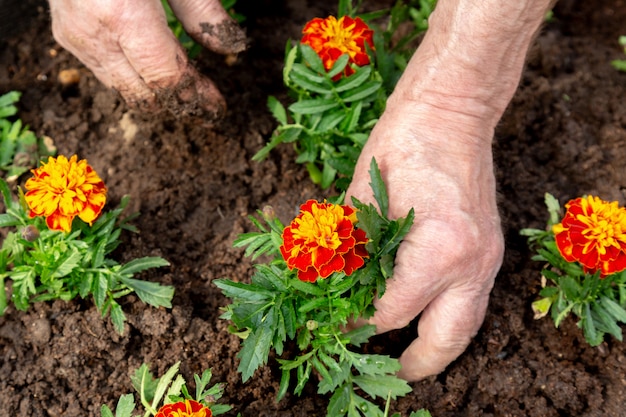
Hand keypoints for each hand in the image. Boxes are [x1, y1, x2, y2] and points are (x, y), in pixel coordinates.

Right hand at [48, 0, 245, 117]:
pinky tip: (150, 68)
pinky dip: (130, 76)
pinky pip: (103, 71)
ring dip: (152, 93)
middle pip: (142, 95)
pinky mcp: (64, 35)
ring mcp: (74, 37)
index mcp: (123, 16)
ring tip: (181, 90)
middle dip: (175, 103)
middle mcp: (94, 34)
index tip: (216, 109)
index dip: (195, 97)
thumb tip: (230, 49)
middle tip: (203, 105)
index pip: (166, 78)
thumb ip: (201, 10)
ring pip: (120, 88)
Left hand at [346, 93, 504, 381]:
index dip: (360, 324)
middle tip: (392, 372)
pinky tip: (428, 316)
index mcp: (437, 250)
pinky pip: (474, 299)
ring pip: (468, 323)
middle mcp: (472, 263)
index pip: (392, 311)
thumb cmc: (403, 143)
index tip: (340, 327)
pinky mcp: (491, 248)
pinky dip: (451, 316)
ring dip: (440, 345)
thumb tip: (329, 286)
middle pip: (446, 338)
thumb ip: (349, 249)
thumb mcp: (360, 197)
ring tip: (411, 356)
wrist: (452, 111)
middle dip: (418, 363)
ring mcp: (488, 257)